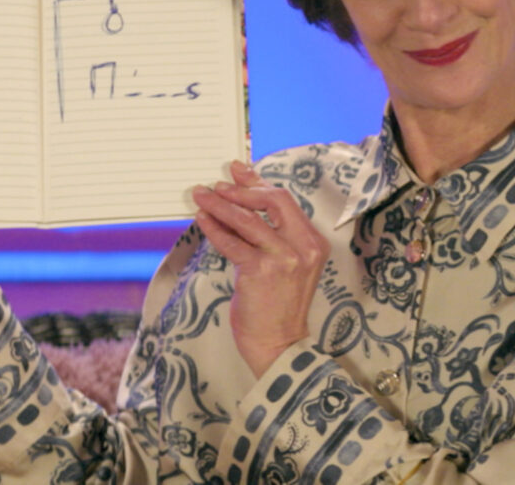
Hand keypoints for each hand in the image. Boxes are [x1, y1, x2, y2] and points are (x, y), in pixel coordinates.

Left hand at [193, 161, 328, 376]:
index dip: (257, 183)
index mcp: (314, 242)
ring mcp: (284, 258)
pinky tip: (202, 220)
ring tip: (201, 196)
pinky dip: (214, 228)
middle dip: (240, 190)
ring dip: (219, 204)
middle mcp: (304, 246)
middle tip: (215, 186)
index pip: (285, 201)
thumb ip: (271, 234)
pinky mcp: (261, 270)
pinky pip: (232, 242)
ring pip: (248, 219)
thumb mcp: (285, 264)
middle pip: (272, 201)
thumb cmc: (278, 305)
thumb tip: (242, 202)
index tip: (237, 171)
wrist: (279, 344)